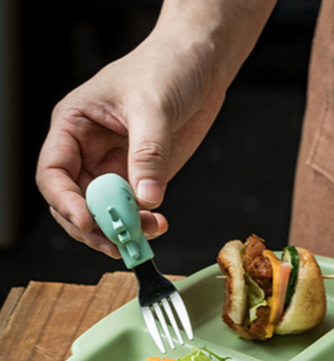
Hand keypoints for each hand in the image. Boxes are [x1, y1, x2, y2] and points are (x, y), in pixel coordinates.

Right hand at [35, 0, 274, 256]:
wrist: (200, 65)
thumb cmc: (166, 68)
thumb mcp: (154, 106)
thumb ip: (149, 153)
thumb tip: (146, 197)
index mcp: (74, 125)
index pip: (53, 172)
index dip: (65, 201)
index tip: (89, 222)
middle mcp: (88, 150)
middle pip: (74, 202)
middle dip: (92, 227)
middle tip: (118, 243)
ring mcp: (115, 167)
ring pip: (105, 212)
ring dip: (121, 230)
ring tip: (146, 235)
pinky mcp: (143, 177)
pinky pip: (135, 210)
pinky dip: (143, 223)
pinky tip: (159, 224)